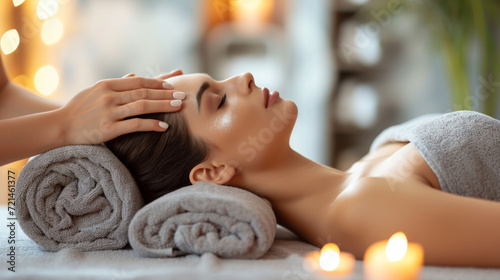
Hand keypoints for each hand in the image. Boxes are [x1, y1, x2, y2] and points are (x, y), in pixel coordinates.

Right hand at [57, 70, 183, 144]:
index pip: (138, 81)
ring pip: (143, 106)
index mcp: (107, 85)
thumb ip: (116, 84)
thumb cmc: (79, 108)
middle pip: (144, 92)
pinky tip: (165, 127)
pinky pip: (135, 125)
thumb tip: (133, 75)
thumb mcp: (94, 91)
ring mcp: (109, 112)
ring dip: (163, 106)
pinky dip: (152, 125)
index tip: (172, 85)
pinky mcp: (109, 129)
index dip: (157, 83)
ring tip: (179, 107)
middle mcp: (109, 96)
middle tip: (183, 96)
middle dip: (166, 94)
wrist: (60, 126)